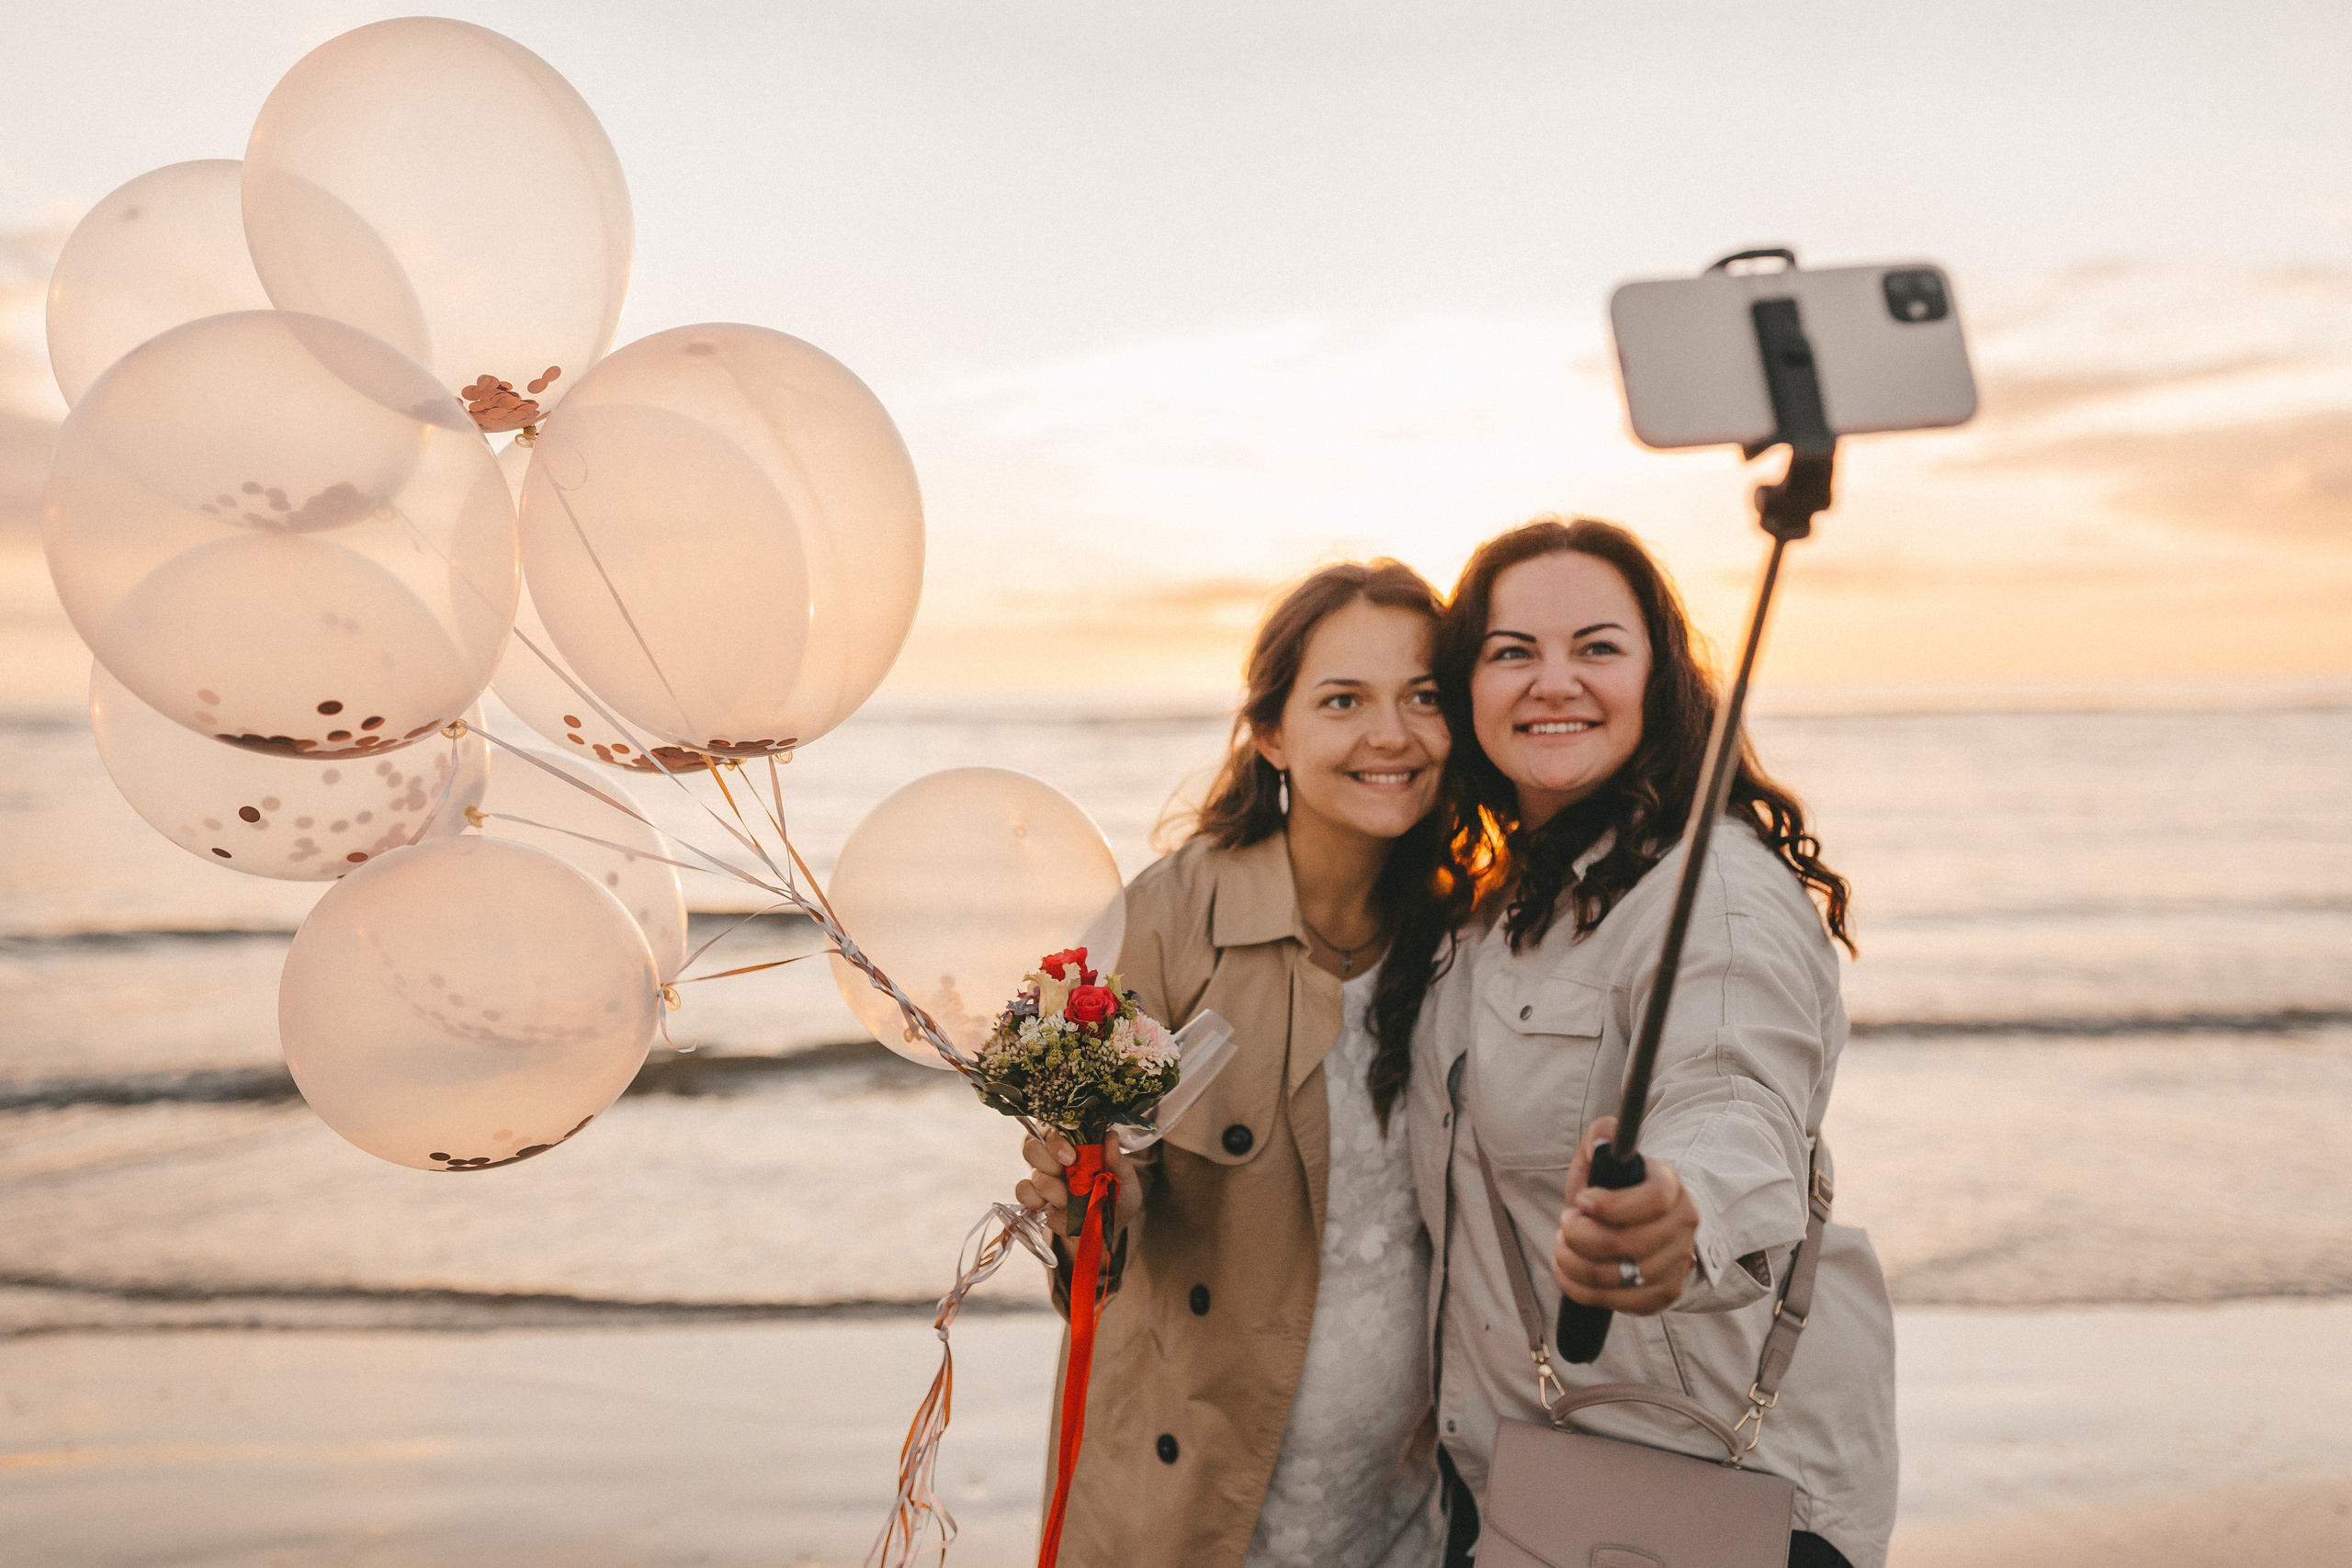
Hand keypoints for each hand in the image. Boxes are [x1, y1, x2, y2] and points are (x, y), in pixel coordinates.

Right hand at [1015, 1130, 1143, 1233]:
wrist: (1108, 1228)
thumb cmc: (1116, 1196)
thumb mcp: (1125, 1179)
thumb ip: (1118, 1160)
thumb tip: (1111, 1137)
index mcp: (1075, 1143)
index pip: (1055, 1129)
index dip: (1057, 1142)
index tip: (1071, 1158)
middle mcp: (1053, 1156)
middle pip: (1032, 1147)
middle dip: (1047, 1162)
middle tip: (1066, 1174)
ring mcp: (1041, 1176)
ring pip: (1032, 1173)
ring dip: (1050, 1189)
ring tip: (1068, 1200)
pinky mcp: (1035, 1198)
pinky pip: (1023, 1192)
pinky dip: (1034, 1200)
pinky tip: (1050, 1208)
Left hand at [1552, 1116, 1698, 1316]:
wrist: (1640, 1223)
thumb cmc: (1615, 1189)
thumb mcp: (1606, 1158)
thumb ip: (1600, 1137)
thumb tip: (1601, 1139)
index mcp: (1671, 1187)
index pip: (1653, 1200)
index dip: (1610, 1205)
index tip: (1582, 1201)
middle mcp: (1683, 1226)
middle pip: (1626, 1244)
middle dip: (1579, 1236)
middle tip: (1565, 1224)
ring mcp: (1677, 1263)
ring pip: (1617, 1277)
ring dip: (1574, 1263)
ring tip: (1563, 1247)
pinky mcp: (1664, 1294)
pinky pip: (1618, 1302)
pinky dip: (1581, 1290)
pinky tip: (1568, 1272)